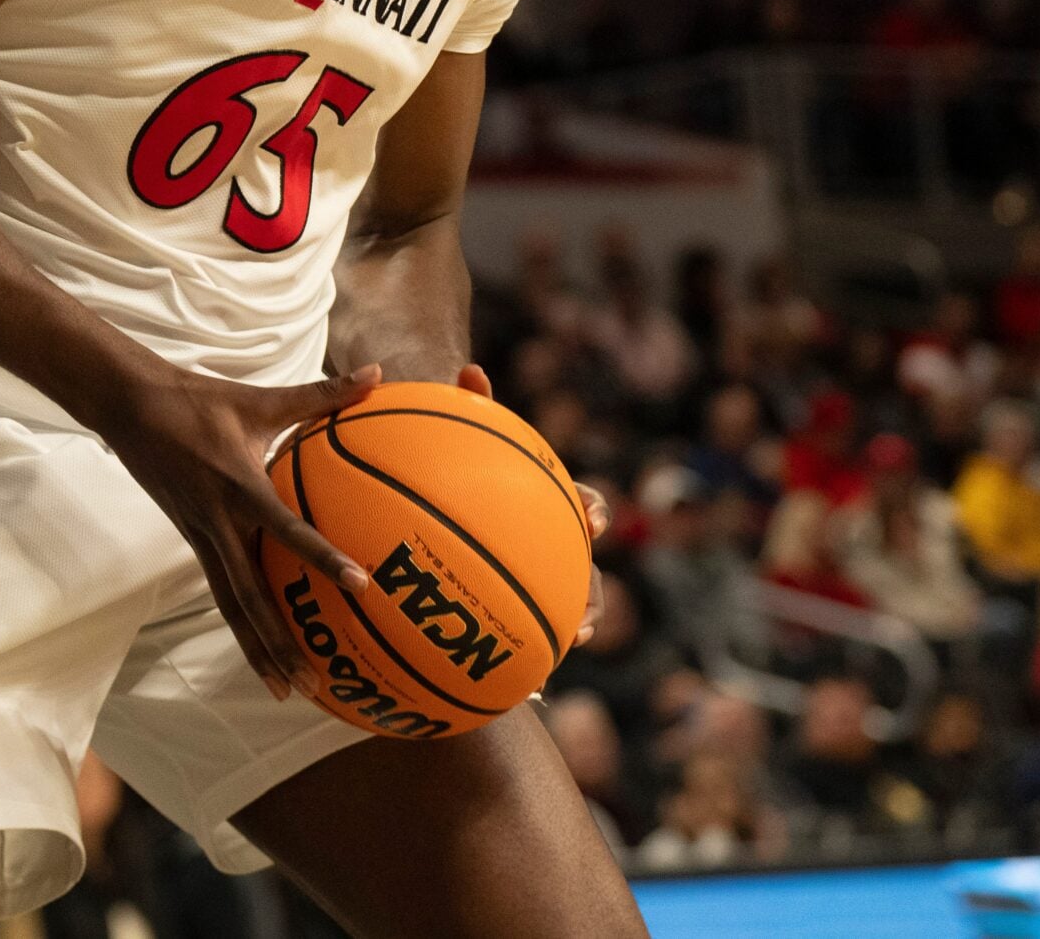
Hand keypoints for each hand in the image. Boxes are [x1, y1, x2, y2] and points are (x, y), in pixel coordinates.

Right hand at [104, 362, 379, 699]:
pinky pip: (221, 590)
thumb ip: (322, 395)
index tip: (360, 584)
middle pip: (249, 596)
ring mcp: (201, 536)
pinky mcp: (192, 540)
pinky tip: (264, 650)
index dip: (322, 557)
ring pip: (231, 605)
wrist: (129, 407)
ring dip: (258, 649)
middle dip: (280, 643)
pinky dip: (242, 624)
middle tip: (313, 683)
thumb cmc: (199, 400)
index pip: (287, 529)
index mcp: (239, 486)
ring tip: (286, 690)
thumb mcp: (262, 398)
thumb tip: (377, 374)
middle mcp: (218, 522)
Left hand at [462, 363, 608, 646]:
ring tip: (564, 654)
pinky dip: (520, 648)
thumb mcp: (460, 433)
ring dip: (568, 631)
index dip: (591, 510)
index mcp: (545, 500)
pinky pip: (519, 626)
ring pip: (562, 607)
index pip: (580, 501)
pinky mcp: (511, 601)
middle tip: (588, 622)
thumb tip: (471, 371)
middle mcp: (550, 540)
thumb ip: (469, 407)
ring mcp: (535, 574)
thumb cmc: (458, 459)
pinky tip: (509, 669)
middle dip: (592, 598)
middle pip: (583, 571)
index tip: (594, 520)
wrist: (446, 491)